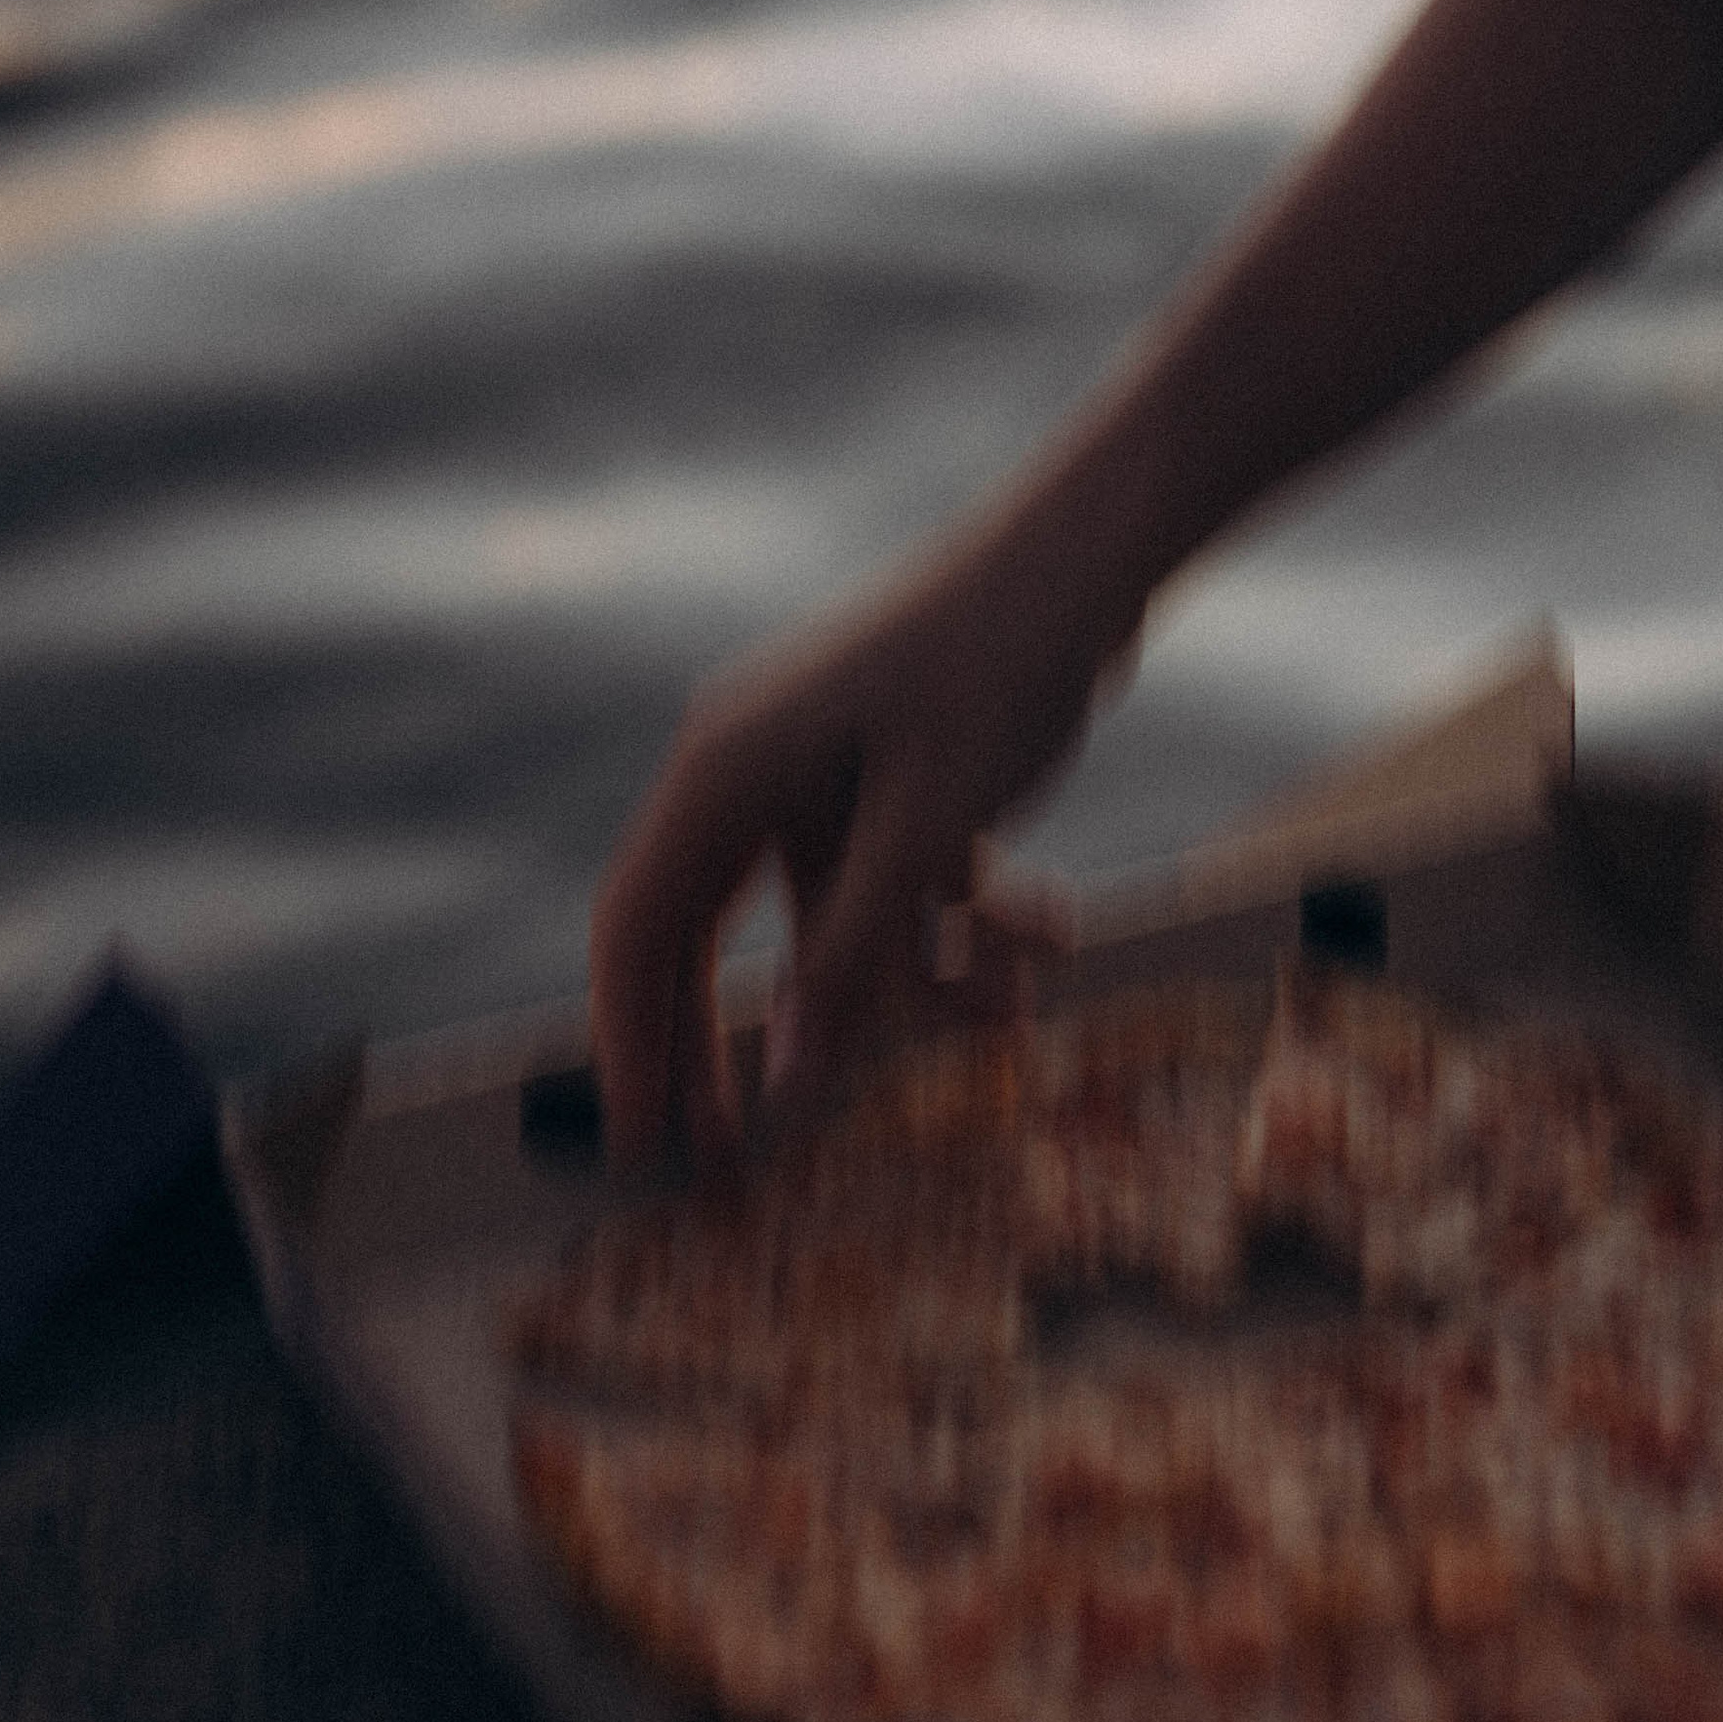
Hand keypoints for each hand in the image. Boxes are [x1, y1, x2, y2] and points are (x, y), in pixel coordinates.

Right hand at [588, 506, 1126, 1164]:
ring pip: (832, 924)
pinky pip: (894, 885)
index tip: (641, 1142)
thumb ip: (852, 956)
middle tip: (741, 1165)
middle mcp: (751, 771)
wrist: (1091, 556)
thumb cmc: (997, 665)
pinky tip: (1048, 936)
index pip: (639, 930)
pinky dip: (957, 925)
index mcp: (723, 770)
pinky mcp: (887, 778)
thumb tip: (787, 1081)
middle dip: (747, 1046)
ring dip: (913, 980)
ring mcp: (819, 773)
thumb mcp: (928, 827)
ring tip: (1006, 1017)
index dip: (631, 1041)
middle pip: (712, 941)